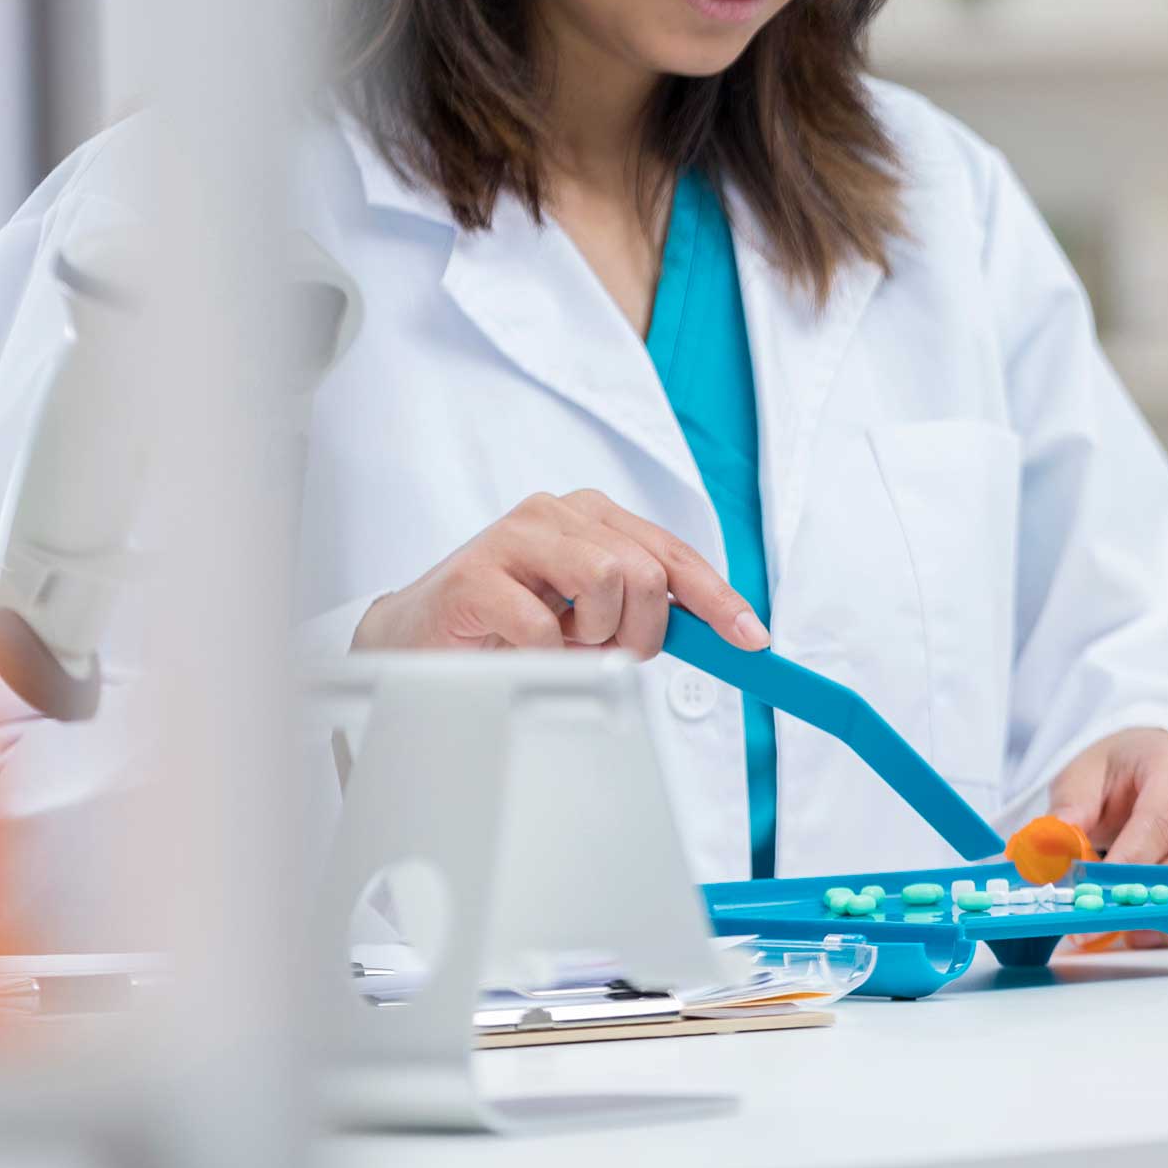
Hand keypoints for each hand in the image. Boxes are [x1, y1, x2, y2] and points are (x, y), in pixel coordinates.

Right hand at [351, 490, 767, 659]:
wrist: (417, 638)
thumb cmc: (510, 624)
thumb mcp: (590, 614)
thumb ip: (644, 609)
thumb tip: (716, 630)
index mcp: (593, 516)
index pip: (672, 553)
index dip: (717, 598)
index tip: (750, 639)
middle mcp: (558, 512)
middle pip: (646, 570)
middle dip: (642, 631)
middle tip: (605, 651)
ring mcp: (515, 536)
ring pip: (607, 580)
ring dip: (593, 636)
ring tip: (557, 643)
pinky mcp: (477, 573)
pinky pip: (546, 626)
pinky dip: (548, 656)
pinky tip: (522, 651)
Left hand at [1049, 728, 1167, 943]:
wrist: (1157, 762)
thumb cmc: (1121, 772)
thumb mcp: (1084, 777)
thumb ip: (1068, 812)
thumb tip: (1054, 847)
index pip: (1161, 821)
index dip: (1130, 867)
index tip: (1099, 900)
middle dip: (1154, 901)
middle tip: (1115, 926)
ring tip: (1141, 935)